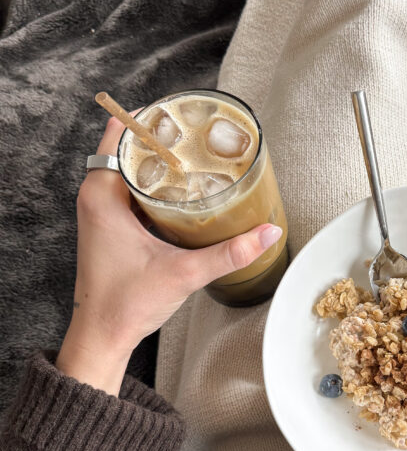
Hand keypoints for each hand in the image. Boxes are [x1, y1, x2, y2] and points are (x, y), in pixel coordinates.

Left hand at [56, 115, 282, 395]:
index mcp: (102, 197)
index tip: (176, 112)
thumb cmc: (126, 305)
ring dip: (155, 160)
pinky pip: (128, 188)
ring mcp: (100, 213)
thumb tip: (267, 233)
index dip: (146, 120)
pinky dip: (151, 181)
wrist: (102, 338)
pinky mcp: (109, 227)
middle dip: (159, 137)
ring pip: (127, 169)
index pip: (118, 136)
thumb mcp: (184, 274)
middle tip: (195, 131)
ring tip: (193, 152)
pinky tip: (180, 186)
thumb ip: (229, 253)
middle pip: (125, 148)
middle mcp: (95, 199)